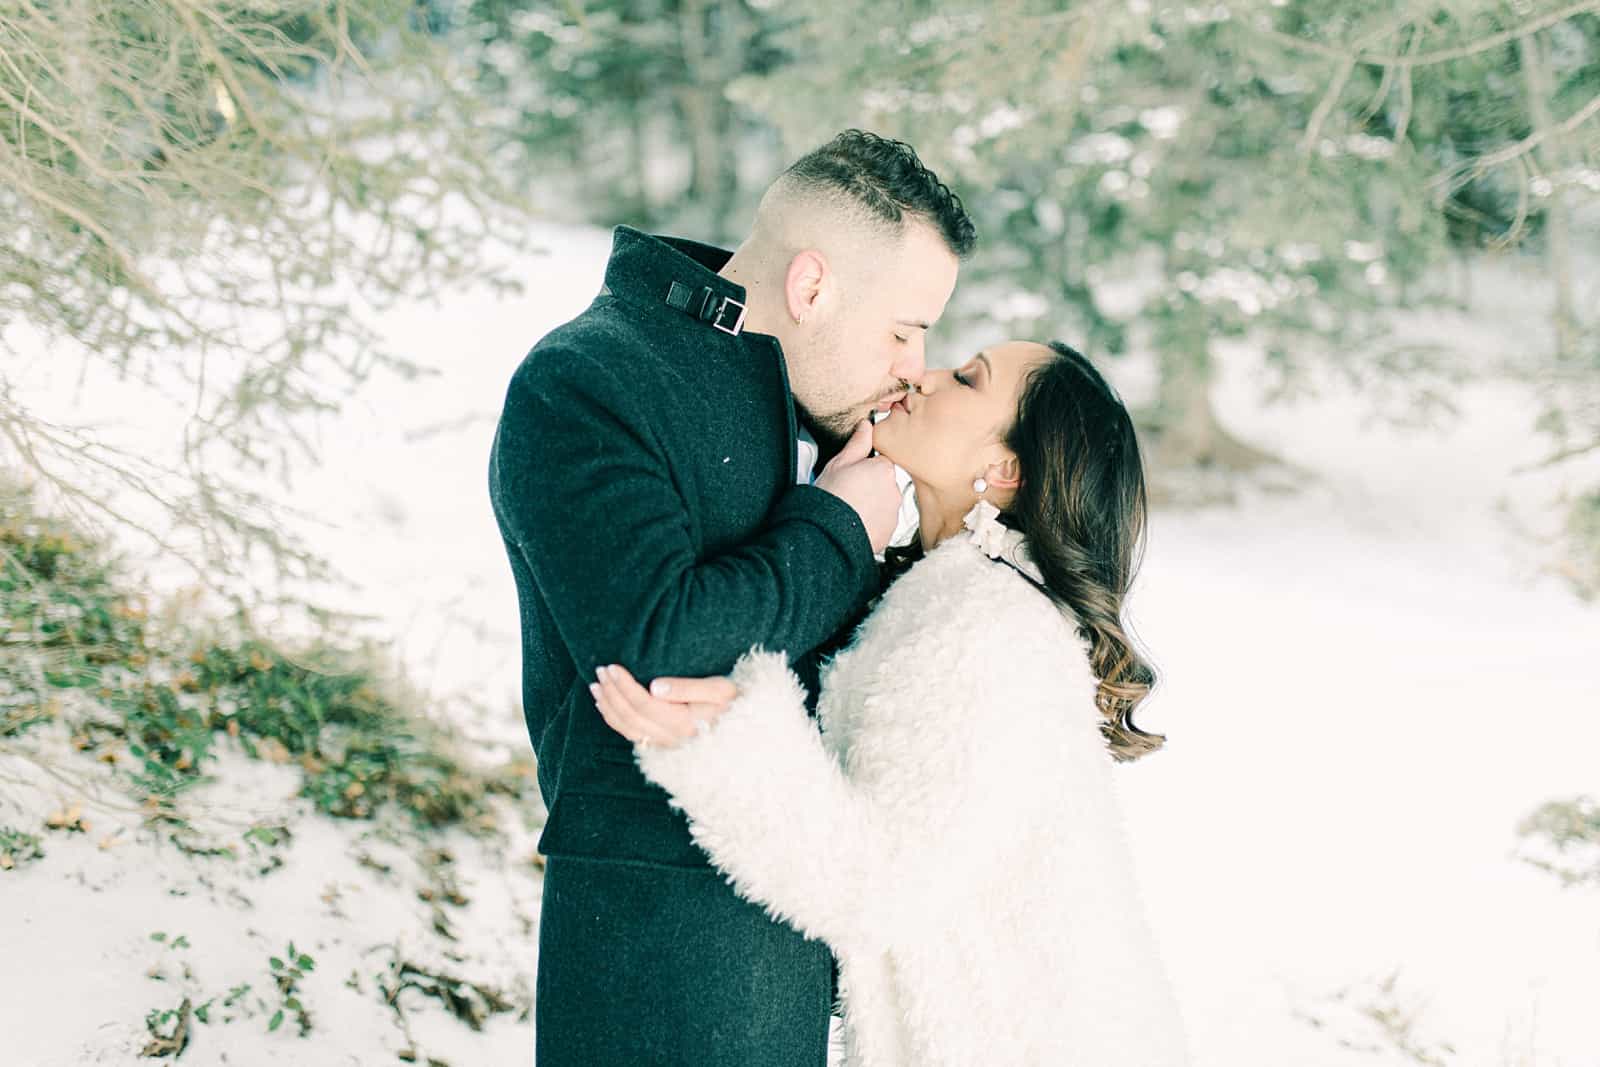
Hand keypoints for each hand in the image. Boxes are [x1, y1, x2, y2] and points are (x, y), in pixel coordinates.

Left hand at [590, 664, 738, 746]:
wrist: (750, 730)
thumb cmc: (737, 704)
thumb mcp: (721, 690)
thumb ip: (688, 688)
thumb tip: (654, 686)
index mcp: (683, 723)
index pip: (643, 703)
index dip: (624, 685)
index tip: (611, 666)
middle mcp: (671, 738)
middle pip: (630, 716)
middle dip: (611, 693)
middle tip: (600, 671)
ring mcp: (667, 746)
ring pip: (627, 729)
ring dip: (608, 708)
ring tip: (595, 687)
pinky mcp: (665, 747)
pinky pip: (633, 736)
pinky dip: (615, 721)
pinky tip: (606, 708)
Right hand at [814, 419, 898, 553]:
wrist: (829, 533)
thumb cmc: (832, 497)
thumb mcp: (839, 463)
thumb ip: (858, 443)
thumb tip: (866, 425)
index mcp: (884, 469)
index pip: (880, 462)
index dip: (864, 467)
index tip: (851, 475)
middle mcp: (893, 491)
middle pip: (883, 483)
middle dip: (869, 486)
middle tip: (847, 492)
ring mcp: (893, 513)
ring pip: (883, 504)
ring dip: (871, 505)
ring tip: (849, 510)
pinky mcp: (888, 532)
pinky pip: (881, 523)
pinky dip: (871, 523)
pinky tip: (854, 523)